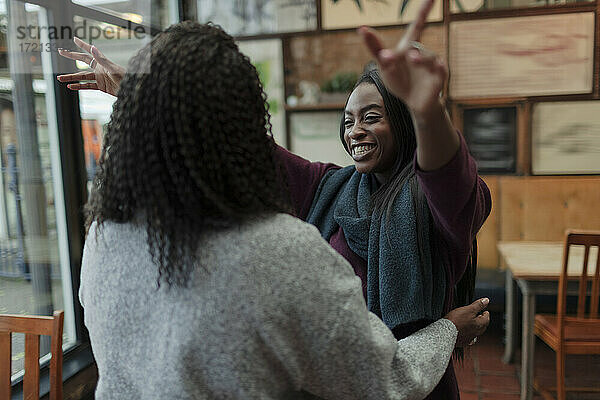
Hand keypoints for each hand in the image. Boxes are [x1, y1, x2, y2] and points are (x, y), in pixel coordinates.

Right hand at [57, 37, 124, 96]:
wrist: (131, 90)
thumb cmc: (124, 78)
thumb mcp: (112, 69)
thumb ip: (101, 59)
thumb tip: (92, 47)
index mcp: (102, 62)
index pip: (89, 51)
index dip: (82, 45)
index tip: (75, 39)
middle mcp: (99, 68)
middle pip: (82, 61)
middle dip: (72, 56)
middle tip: (61, 52)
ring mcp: (100, 77)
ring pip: (82, 77)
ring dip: (71, 77)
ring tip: (59, 79)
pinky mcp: (101, 86)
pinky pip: (88, 86)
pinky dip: (79, 86)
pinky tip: (70, 87)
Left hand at [358, 0, 446, 118]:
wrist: (412, 103)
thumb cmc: (398, 80)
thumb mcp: (384, 66)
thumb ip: (375, 48)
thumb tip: (361, 28)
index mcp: (409, 47)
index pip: (417, 25)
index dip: (423, 11)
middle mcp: (422, 52)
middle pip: (419, 43)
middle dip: (413, 44)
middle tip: (405, 48)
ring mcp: (431, 65)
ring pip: (428, 57)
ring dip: (421, 58)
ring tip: (412, 58)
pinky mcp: (438, 78)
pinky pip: (441, 70)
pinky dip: (439, 67)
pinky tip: (437, 65)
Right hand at [444, 298, 489, 346]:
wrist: (445, 332)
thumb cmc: (456, 321)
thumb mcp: (468, 309)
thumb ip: (478, 305)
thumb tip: (486, 300)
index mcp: (479, 325)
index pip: (486, 319)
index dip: (486, 314)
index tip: (485, 311)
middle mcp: (476, 333)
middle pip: (482, 326)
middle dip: (482, 321)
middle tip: (480, 316)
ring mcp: (469, 338)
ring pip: (476, 332)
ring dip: (476, 328)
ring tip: (473, 324)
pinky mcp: (462, 342)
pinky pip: (468, 338)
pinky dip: (468, 334)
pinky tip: (466, 333)